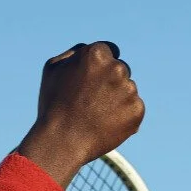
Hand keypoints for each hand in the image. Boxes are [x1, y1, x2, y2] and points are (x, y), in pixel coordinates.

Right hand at [20, 41, 144, 182]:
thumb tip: (89, 48)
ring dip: (117, 98)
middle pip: (120, 69)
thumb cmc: (53, 105)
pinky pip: (133, 108)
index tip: (92, 79)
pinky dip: (124, 115)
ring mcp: (129, 90)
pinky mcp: (137, 110)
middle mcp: (117, 68)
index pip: (110, 50)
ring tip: (96, 114)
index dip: (99, 66)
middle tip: (91, 100)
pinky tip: (105, 124)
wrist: (62, 141)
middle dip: (110, 81)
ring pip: (127, 89)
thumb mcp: (53, 69)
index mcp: (97, 54)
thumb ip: (75, 53)